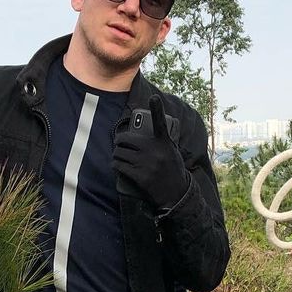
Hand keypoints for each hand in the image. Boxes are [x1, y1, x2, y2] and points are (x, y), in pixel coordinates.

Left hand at [113, 94, 186, 212]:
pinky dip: (115, 164)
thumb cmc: (173, 170)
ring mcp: (146, 164)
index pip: (160, 123)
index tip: (155, 97)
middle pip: (127, 139)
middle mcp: (155, 151)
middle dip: (119, 141)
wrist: (176, 194)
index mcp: (164, 143)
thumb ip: (162, 142)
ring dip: (116, 154)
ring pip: (120, 153)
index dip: (157, 108)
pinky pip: (119, 166)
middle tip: (118, 144)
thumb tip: (149, 134)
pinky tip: (116, 165)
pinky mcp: (139, 176)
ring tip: (118, 156)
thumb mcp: (172, 152)